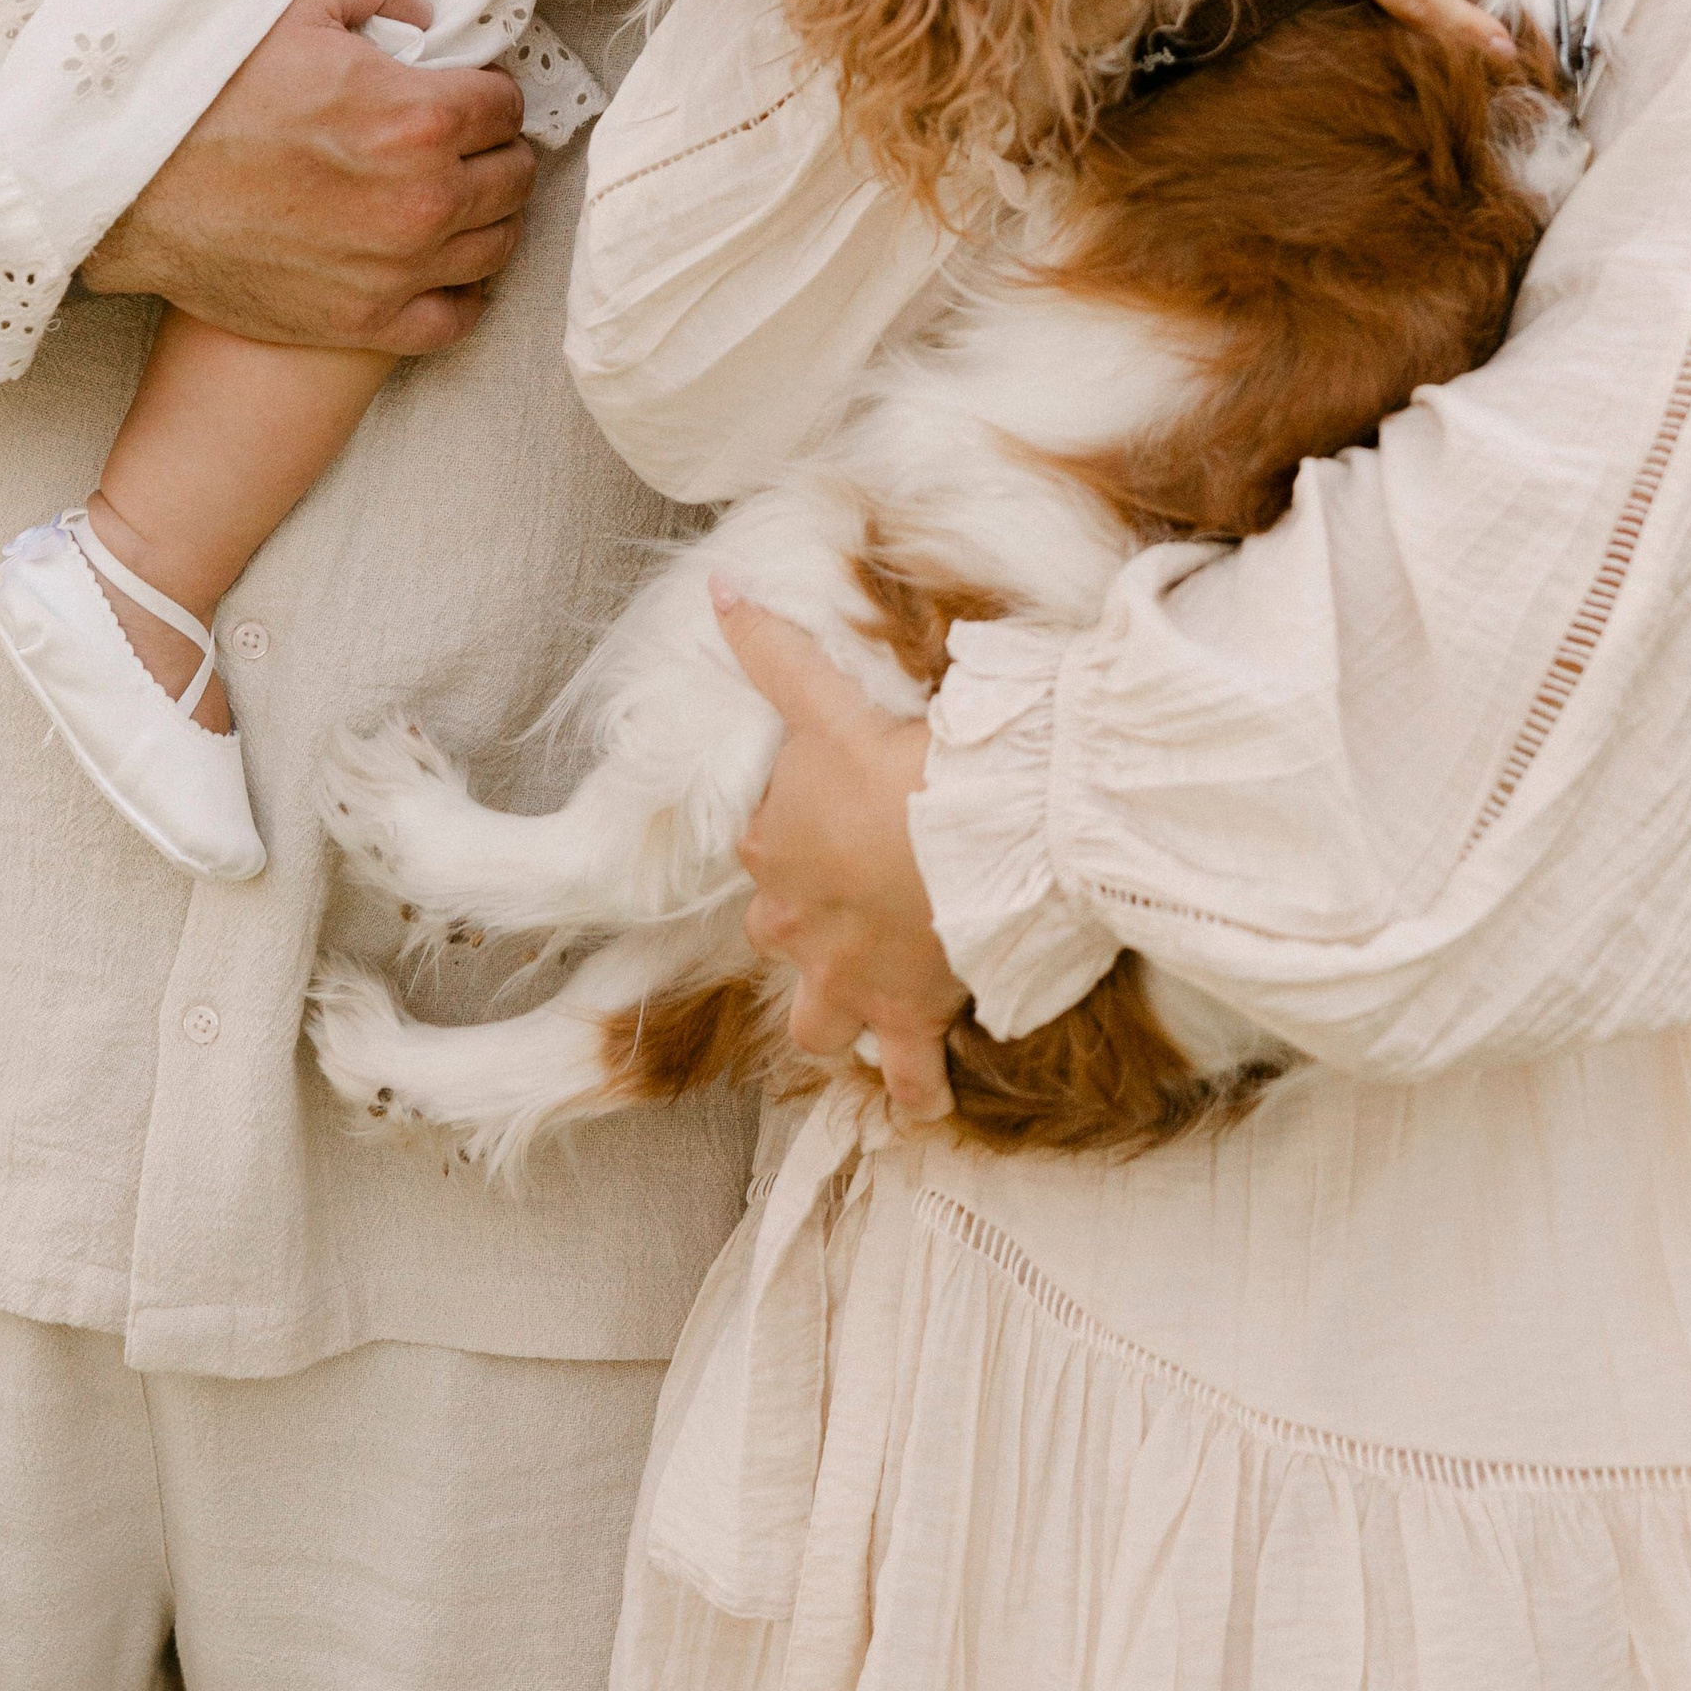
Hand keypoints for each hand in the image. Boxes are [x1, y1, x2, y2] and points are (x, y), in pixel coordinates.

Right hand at [83, 0, 536, 349]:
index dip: (483, 92)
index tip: (458, 94)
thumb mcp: (289, 3)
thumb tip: (423, 6)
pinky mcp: (369, 324)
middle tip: (457, 144)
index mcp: (418, 116)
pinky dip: (458, 291)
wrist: (133, 195)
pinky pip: (457, 316)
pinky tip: (435, 264)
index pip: (506, 103)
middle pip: (515, 175)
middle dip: (493, 152)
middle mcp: (424, 198)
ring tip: (452, 198)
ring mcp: (400, 270)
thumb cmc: (207, 94)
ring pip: (498, 245)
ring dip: (485, 217)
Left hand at [719, 586, 964, 1123]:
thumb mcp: (828, 701)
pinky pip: (906, 1080)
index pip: (764, 845)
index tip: (836, 824)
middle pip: (784, 934)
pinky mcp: (906, 1021)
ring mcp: (847, 982)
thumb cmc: (898, 765)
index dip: (797, 836)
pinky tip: (927, 1100)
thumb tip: (716, 590)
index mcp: (772, 848)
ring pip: (821, 1021)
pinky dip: (916, 1093)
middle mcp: (794, 926)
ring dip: (839, 1015)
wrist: (973, 837)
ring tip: (867, 1007)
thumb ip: (769, 650)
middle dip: (812, 929)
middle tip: (861, 908)